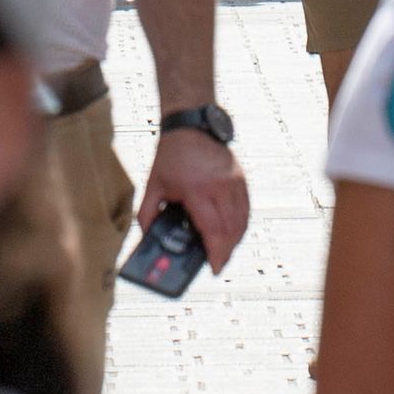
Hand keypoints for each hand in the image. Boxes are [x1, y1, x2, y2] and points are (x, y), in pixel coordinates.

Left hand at [143, 127, 250, 271]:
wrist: (191, 125)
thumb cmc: (171, 155)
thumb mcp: (153, 186)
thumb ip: (148, 214)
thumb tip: (147, 238)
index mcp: (197, 190)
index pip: (213, 230)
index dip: (216, 253)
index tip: (214, 268)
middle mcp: (220, 187)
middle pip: (231, 230)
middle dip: (225, 252)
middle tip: (217, 263)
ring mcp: (234, 182)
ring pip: (242, 221)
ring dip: (235, 240)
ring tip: (223, 250)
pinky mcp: (240, 178)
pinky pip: (245, 209)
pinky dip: (240, 224)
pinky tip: (231, 231)